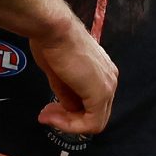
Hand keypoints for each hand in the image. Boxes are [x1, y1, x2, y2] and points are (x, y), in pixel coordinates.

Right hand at [29, 21, 117, 138]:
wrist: (54, 29)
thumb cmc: (51, 41)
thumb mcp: (57, 71)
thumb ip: (65, 91)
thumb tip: (67, 107)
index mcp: (101, 72)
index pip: (91, 101)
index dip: (68, 110)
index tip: (48, 109)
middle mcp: (109, 80)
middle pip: (94, 113)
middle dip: (68, 118)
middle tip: (46, 116)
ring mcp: (107, 87)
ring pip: (94, 120)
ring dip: (68, 123)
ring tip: (47, 117)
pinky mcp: (100, 94)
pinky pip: (91, 122)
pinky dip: (72, 126)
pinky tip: (55, 119)